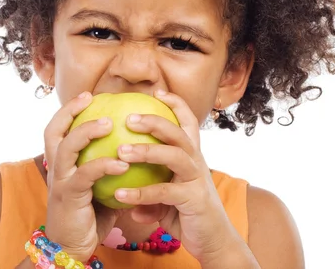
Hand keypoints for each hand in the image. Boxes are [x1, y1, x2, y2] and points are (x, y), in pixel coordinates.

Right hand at [43, 92, 127, 261]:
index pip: (58, 129)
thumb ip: (107, 166)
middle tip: (91, 99)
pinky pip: (85, 175)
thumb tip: (134, 146)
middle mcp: (55, 168)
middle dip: (70, 111)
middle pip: (53, 130)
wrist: (72, 248)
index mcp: (61, 163)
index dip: (69, 109)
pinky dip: (104, 166)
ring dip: (87, 131)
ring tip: (109, 123)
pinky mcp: (69, 197)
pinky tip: (122, 163)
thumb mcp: (97, 185)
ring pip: (66, 147)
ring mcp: (60, 182)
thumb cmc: (90, 215)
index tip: (88, 95)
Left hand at [113, 90, 237, 262]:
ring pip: (173, 155)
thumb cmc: (188, 215)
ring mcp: (196, 179)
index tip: (157, 91)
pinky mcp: (193, 199)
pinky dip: (141, 193)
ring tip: (120, 151)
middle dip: (154, 121)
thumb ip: (147, 194)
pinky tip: (120, 195)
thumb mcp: (166, 201)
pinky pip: (164, 192)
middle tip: (128, 118)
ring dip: (146, 151)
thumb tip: (121, 195)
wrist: (214, 242)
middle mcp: (196, 162)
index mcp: (192, 156)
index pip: (188, 121)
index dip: (175, 104)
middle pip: (178, 132)